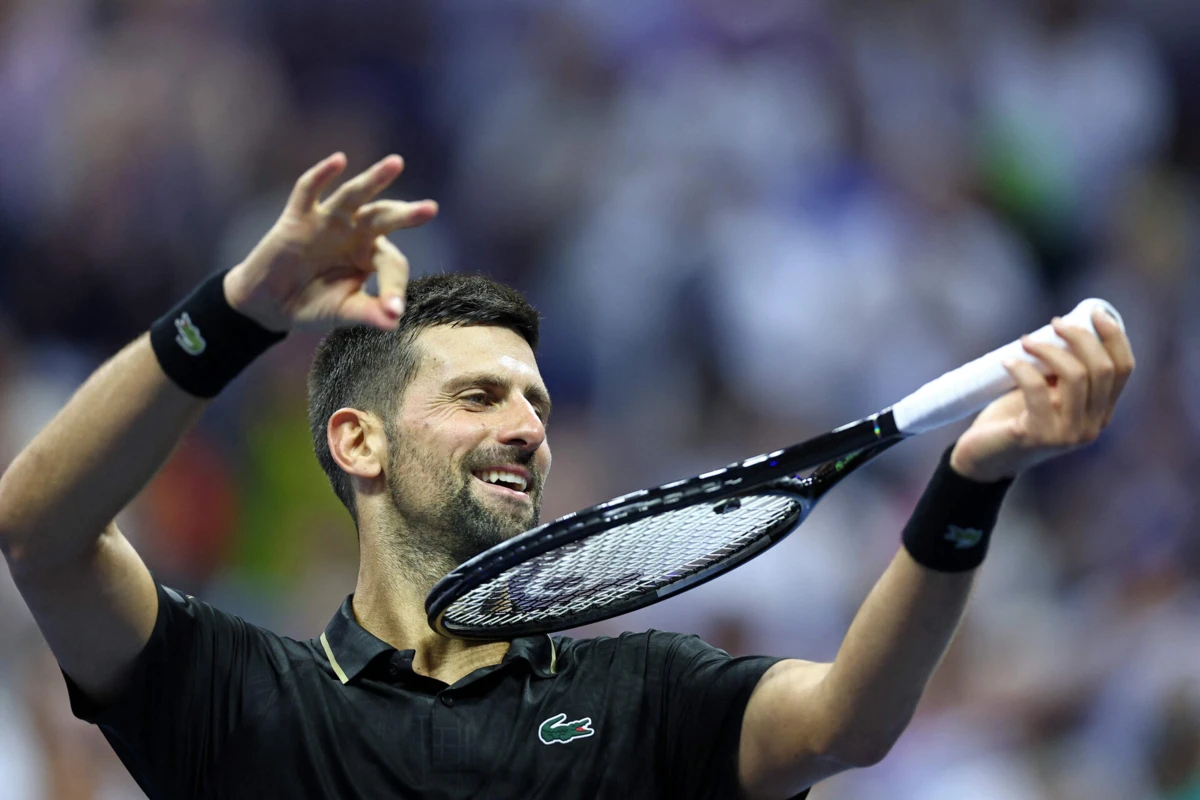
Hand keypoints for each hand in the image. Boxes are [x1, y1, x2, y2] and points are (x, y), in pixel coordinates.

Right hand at [223, 153, 437, 331]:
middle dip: (406, 214)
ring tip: (396, 163)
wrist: (269, 305)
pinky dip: (322, 174)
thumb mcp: (343, 312)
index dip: (393, 288)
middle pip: (384, 219)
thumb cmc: (313, 306)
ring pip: (354, 196)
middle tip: (430, 209)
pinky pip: (309, 191)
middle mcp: (355, 234)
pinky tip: (339, 160)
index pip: (392, 265)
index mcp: (371, 257)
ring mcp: (328, 222)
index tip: (393, 311)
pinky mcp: (298, 218)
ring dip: (374, 179)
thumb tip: (395, 323)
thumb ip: (368, 313)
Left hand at [949, 309, 1134, 481]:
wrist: (984, 457)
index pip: (1123, 369)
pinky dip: (1023, 369)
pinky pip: (1038, 390)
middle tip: (1054, 322)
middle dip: (1080, 337)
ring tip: (1025, 341)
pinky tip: (1007, 361)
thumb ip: (1062, 371)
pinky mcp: (1039, 436)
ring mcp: (1068, 434)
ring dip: (1050, 350)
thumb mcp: (1047, 391)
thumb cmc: (1013, 416)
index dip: (1113, 337)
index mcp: (1101, 412)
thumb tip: (1065, 328)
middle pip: (1102, 368)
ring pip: (1076, 376)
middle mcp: (1092, 426)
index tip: (1093, 314)